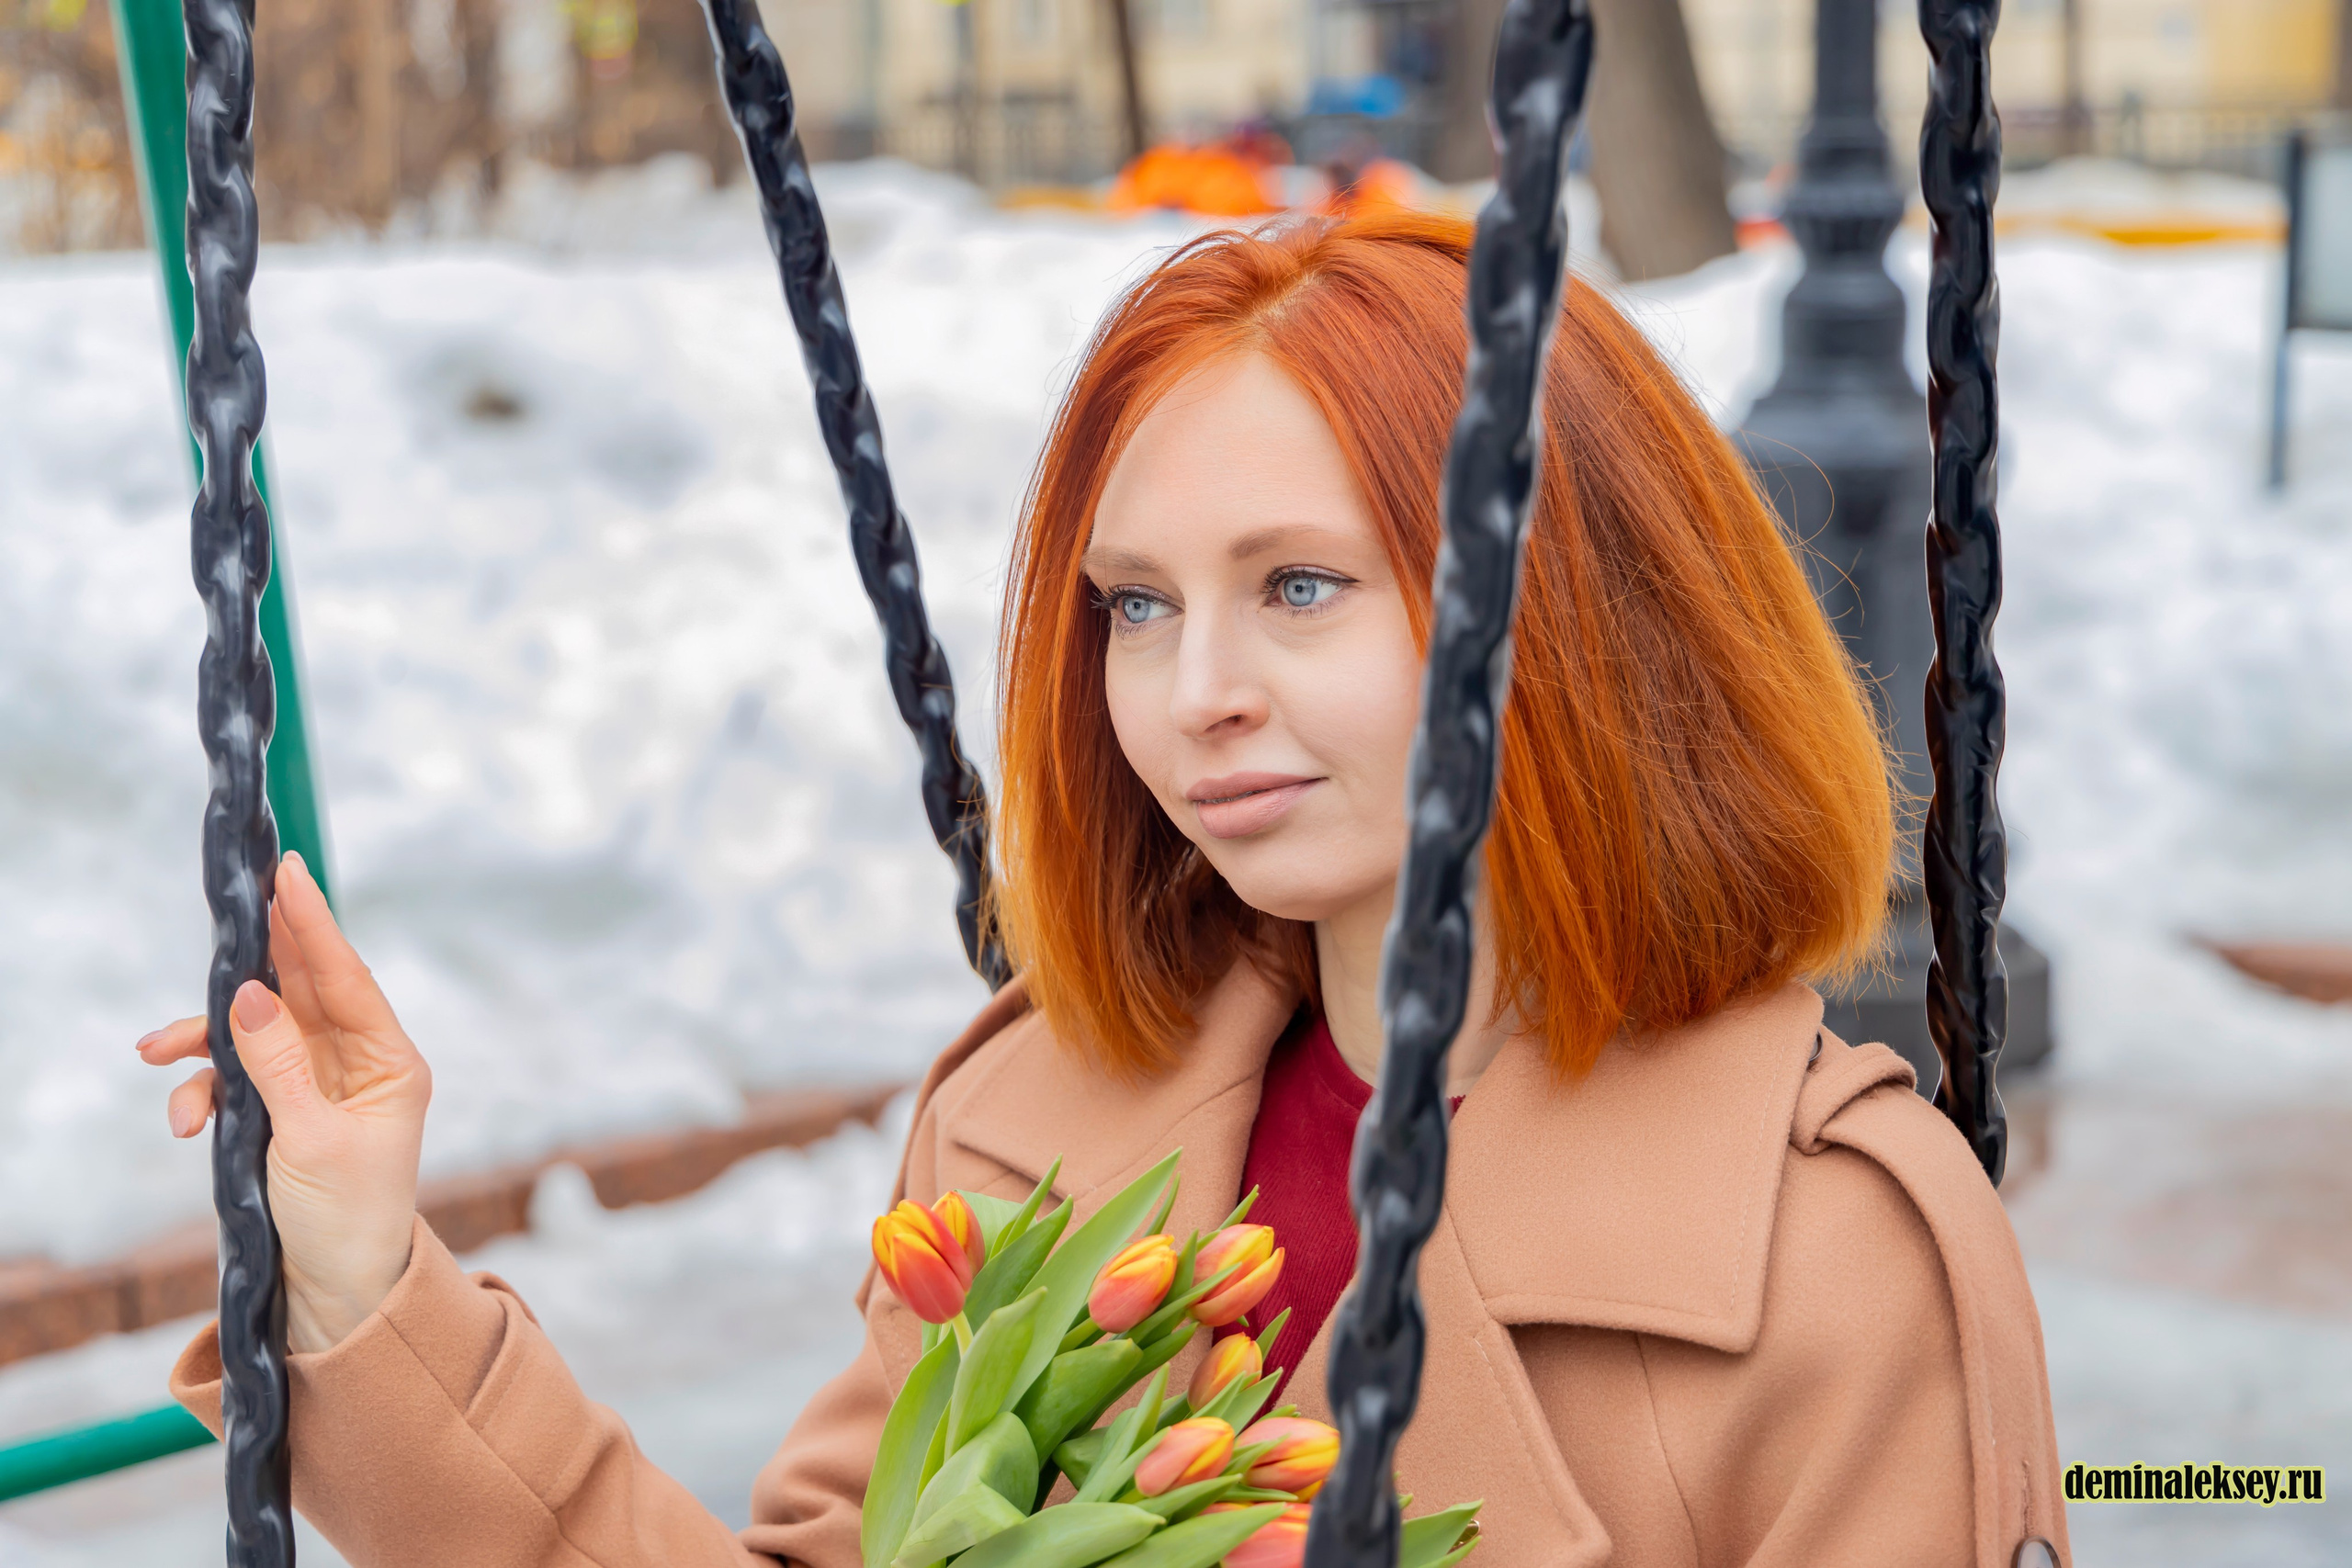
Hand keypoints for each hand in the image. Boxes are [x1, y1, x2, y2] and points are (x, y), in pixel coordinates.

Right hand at [139, 852, 431, 1353]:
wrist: (332, 1291)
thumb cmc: (344, 1217)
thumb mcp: (310, 1139)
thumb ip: (277, 1066)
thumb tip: (253, 994)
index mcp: (390, 1063)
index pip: (348, 978)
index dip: (314, 925)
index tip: (289, 873)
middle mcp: (356, 1063)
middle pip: (299, 990)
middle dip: (252, 965)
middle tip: (226, 917)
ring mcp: (315, 1084)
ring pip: (255, 1032)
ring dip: (206, 1038)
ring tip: (160, 1052)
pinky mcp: (278, 1111)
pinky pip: (235, 1078)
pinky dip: (204, 1089)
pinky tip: (185, 1117)